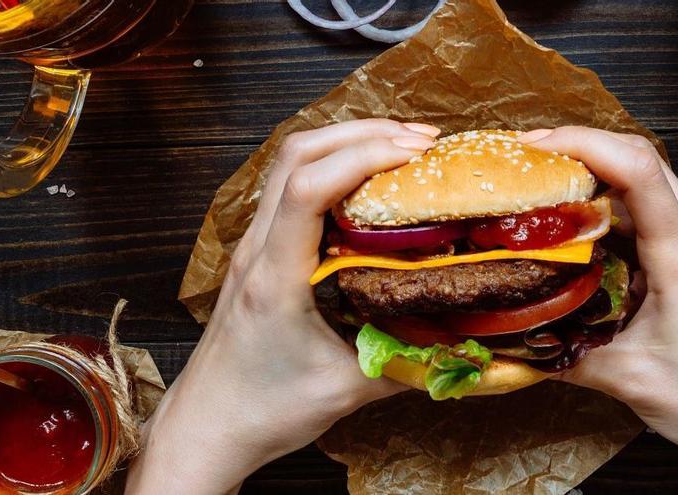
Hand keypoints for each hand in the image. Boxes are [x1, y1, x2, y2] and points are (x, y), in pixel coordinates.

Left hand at [125, 119, 440, 494]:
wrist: (209, 424)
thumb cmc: (265, 410)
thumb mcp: (346, 391)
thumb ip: (409, 364)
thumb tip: (467, 344)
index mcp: (275, 277)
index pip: (307, 189)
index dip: (362, 157)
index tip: (414, 154)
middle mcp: (258, 249)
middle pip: (298, 154)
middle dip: (363, 133)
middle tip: (422, 141)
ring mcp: (253, 246)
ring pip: (289, 162)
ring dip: (345, 141)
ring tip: (400, 145)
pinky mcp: (259, 252)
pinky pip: (290, 186)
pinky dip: (331, 166)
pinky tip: (366, 180)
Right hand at [518, 127, 677, 494]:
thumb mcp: (623, 376)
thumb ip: (560, 351)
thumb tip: (509, 335)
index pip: (639, 170)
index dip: (584, 143)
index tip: (535, 146)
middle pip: (640, 161)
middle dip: (580, 148)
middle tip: (527, 159)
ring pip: (644, 184)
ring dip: (594, 176)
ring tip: (544, 184)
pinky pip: (646, 215)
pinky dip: (607, 208)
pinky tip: (575, 226)